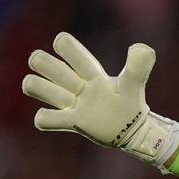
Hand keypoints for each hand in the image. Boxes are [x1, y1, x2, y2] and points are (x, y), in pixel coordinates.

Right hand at [23, 32, 178, 166]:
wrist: (133, 132)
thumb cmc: (131, 104)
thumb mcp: (135, 84)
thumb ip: (139, 67)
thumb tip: (142, 48)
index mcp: (91, 73)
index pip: (69, 49)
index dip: (65, 46)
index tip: (67, 48)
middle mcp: (77, 85)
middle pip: (44, 63)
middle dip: (43, 63)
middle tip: (66, 79)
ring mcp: (72, 104)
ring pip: (35, 86)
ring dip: (39, 88)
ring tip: (63, 99)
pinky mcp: (71, 123)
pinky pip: (44, 119)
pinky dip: (44, 118)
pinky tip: (56, 119)